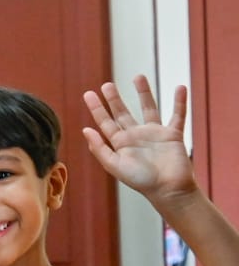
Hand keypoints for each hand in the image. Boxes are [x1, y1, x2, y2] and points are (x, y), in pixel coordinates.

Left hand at [82, 77, 196, 203]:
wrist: (168, 189)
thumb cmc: (141, 181)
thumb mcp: (115, 166)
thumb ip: (100, 149)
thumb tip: (85, 129)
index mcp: (120, 144)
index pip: (105, 122)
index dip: (97, 108)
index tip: (88, 94)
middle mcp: (136, 136)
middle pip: (123, 113)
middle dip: (114, 99)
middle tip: (106, 85)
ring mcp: (154, 134)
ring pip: (149, 108)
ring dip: (144, 93)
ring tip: (138, 76)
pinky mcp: (172, 134)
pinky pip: (177, 114)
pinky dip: (180, 102)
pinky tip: (180, 88)